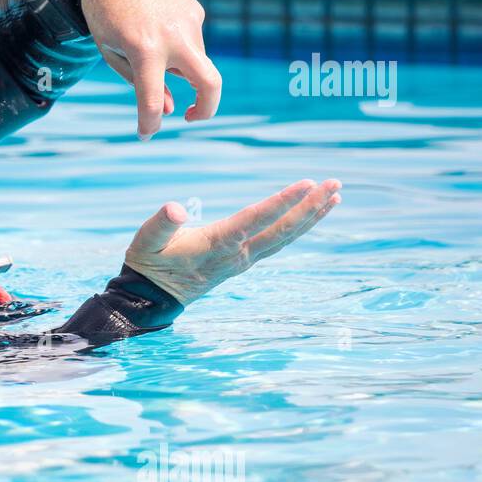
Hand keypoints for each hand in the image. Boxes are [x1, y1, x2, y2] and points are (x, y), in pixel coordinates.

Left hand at [80, 0, 221, 139]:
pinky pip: (190, 40)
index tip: (146, 134)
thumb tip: (169, 108)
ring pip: (192, 60)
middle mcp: (173, 35)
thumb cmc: (105, 16)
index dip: (149, 124)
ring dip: (176, 65)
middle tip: (191, 117)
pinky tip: (154, 25)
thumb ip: (140, 83)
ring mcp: (189, 21)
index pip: (152, 99)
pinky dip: (176, 45)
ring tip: (146, 42)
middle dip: (207, 109)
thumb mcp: (114, 54)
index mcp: (144, 49)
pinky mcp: (195, 11)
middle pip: (210, 83)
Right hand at [124, 179, 341, 304]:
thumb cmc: (148, 263)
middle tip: (335, 184)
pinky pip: (277, 241)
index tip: (306, 183)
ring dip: (311, 216)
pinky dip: (298, 226)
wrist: (152, 298)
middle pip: (281, 229)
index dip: (282, 202)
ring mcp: (243, 259)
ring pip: (285, 237)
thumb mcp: (146, 241)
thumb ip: (160, 223)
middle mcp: (237, 254)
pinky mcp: (243, 260)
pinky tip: (309, 215)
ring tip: (335, 195)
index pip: (255, 219)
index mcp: (217, 244)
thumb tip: (176, 207)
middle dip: (310, 206)